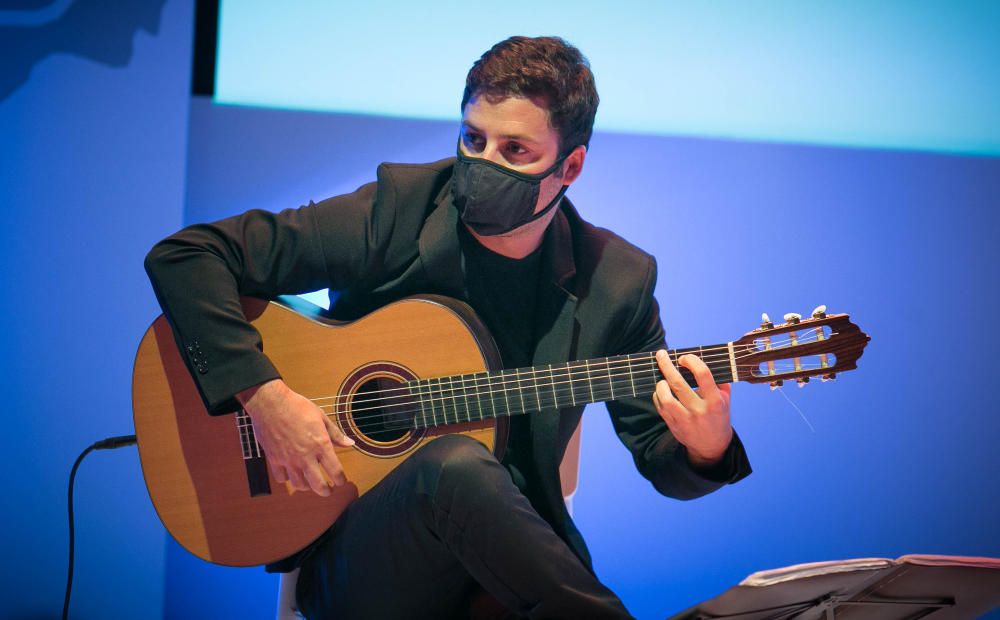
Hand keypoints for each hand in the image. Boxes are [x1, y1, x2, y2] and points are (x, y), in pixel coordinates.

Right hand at [237, 379, 354, 495]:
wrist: (270, 403)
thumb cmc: (297, 406)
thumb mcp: (321, 416)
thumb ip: (335, 433)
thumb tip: (350, 443)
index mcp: (320, 445)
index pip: (335, 471)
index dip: (341, 479)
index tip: (341, 481)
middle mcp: (305, 456)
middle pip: (318, 485)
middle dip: (326, 491)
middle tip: (328, 490)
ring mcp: (288, 460)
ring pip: (299, 484)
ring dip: (307, 486)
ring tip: (310, 483)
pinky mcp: (274, 459)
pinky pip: (281, 478)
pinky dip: (287, 479)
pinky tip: (290, 474)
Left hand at [652, 350, 732, 466]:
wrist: (711, 446)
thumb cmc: (718, 416)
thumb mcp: (725, 400)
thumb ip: (718, 381)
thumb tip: (703, 360)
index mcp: (715, 401)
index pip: (703, 374)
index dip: (691, 361)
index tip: (684, 358)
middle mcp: (699, 410)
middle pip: (678, 383)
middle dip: (666, 365)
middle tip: (661, 354)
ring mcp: (685, 419)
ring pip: (665, 397)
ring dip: (660, 383)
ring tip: (662, 379)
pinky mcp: (673, 425)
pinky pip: (660, 406)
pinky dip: (658, 395)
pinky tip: (662, 391)